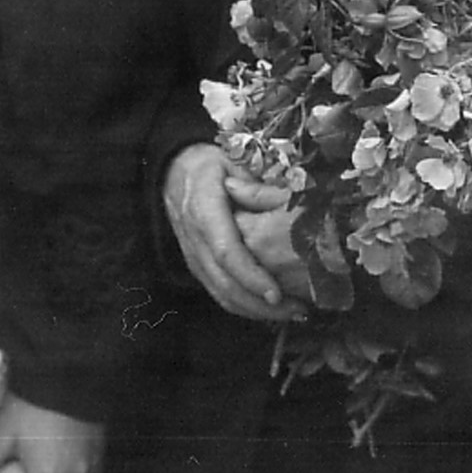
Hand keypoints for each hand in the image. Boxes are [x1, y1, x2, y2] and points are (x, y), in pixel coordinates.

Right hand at [161, 143, 308, 322]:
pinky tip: (273, 308)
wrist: (174, 171)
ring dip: (256, 310)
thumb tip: (287, 202)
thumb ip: (257, 184)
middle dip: (260, 303)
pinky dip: (246, 306)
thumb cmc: (210, 165)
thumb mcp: (233, 160)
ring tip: (293, 313)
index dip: (250, 276)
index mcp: (204, 209)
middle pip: (224, 281)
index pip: (225, 251)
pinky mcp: (197, 266)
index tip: (276, 293)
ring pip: (220, 293)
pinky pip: (219, 293)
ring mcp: (193, 255)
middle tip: (297, 310)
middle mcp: (195, 238)